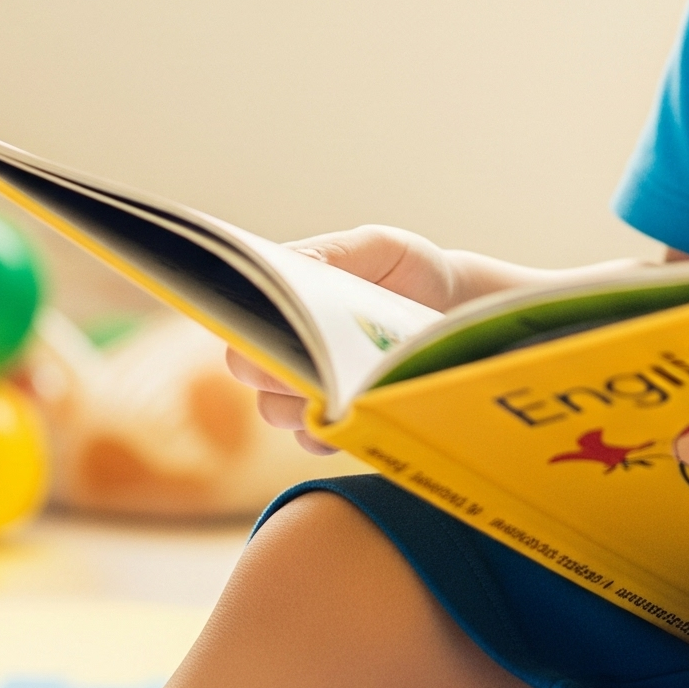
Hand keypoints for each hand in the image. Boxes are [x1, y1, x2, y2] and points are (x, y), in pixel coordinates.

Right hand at [226, 224, 466, 454]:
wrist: (451, 306)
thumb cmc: (406, 268)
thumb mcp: (377, 247)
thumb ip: (336, 252)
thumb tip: (292, 263)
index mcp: (283, 295)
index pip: (238, 313)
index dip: (244, 323)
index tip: (269, 325)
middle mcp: (283, 343)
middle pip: (247, 367)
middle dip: (273, 368)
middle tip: (310, 362)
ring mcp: (304, 385)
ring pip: (274, 408)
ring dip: (301, 403)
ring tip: (341, 388)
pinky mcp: (331, 419)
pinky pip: (310, 440)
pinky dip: (326, 434)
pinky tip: (353, 414)